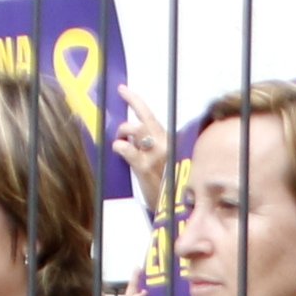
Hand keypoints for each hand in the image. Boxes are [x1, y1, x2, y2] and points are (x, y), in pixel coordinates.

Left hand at [113, 84, 174, 214]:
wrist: (176, 207)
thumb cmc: (168, 183)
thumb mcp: (165, 159)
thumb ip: (151, 145)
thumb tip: (132, 135)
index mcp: (168, 139)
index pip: (149, 113)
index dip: (134, 99)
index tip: (121, 89)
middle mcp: (164, 143)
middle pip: (140, 120)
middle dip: (124, 125)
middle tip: (120, 133)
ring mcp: (154, 154)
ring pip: (133, 130)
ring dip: (122, 134)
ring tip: (121, 144)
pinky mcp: (145, 167)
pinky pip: (127, 149)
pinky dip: (119, 146)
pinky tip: (119, 149)